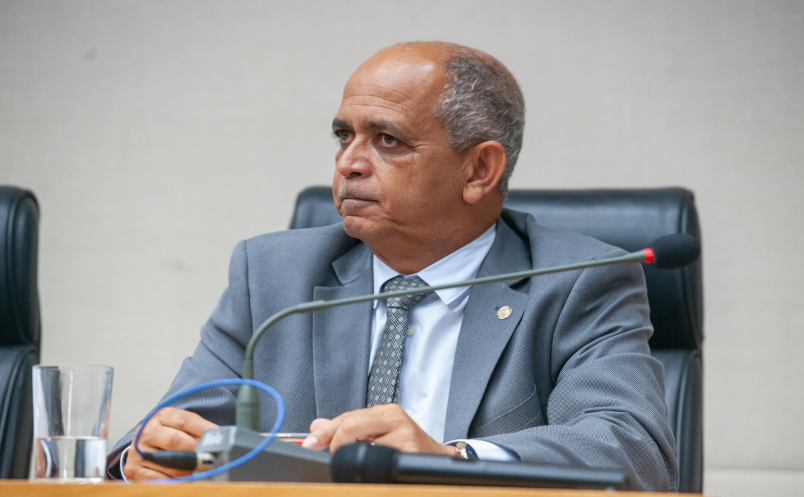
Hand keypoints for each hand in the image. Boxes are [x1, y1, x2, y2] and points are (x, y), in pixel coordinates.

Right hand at [124, 407, 217, 479]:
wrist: (145, 448)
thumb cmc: (170, 436)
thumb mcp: (182, 427)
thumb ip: (198, 431)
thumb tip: (219, 439)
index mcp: (162, 416)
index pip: (185, 420)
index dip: (204, 429)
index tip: (218, 437)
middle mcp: (147, 431)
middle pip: (175, 440)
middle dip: (196, 451)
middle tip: (211, 459)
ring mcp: (138, 451)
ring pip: (168, 463)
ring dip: (188, 469)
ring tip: (202, 471)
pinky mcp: (134, 469)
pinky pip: (158, 479)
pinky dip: (175, 481)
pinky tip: (185, 480)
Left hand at [301, 404, 453, 456]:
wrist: (441, 461)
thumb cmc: (410, 448)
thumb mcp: (380, 433)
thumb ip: (349, 428)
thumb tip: (316, 427)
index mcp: (386, 412)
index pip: (347, 417)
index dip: (325, 432)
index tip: (309, 443)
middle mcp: (395, 419)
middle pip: (352, 425)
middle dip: (334, 443)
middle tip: (329, 458)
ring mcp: (404, 435)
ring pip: (362, 442)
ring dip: (348, 455)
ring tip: (346, 464)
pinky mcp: (410, 452)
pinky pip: (379, 458)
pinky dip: (367, 465)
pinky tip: (365, 468)